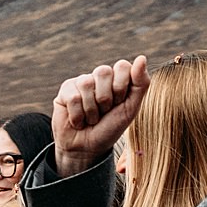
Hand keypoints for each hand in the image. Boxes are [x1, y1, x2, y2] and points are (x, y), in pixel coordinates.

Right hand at [53, 56, 149, 178]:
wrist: (87, 148)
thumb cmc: (110, 128)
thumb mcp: (131, 108)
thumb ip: (141, 83)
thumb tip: (142, 57)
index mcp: (117, 78)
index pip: (122, 66)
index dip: (121, 87)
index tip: (119, 104)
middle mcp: (99, 77)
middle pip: (103, 72)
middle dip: (105, 99)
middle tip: (104, 112)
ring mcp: (81, 82)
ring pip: (86, 84)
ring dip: (91, 110)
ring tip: (90, 118)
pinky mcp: (65, 92)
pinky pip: (73, 97)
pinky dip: (78, 115)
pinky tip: (78, 121)